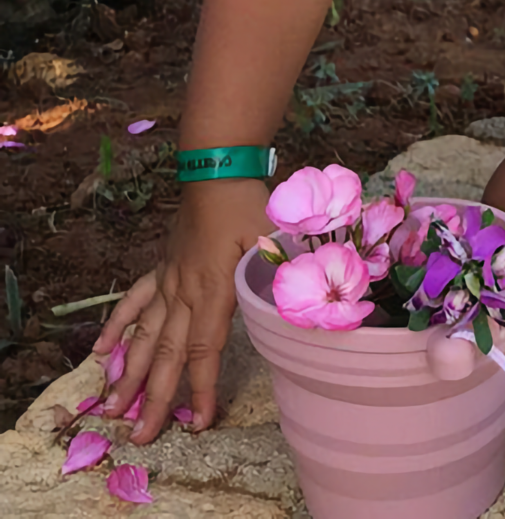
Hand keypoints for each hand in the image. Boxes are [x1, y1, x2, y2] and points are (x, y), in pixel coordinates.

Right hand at [93, 179, 272, 443]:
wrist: (216, 171)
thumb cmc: (247, 203)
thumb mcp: (271, 237)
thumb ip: (280, 271)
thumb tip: (302, 299)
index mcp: (213, 288)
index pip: (203, 349)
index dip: (201, 387)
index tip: (200, 421)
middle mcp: (184, 291)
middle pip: (167, 353)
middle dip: (155, 397)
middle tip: (141, 437)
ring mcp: (169, 280)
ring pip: (144, 334)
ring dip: (129, 373)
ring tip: (112, 408)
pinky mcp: (163, 267)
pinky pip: (134, 301)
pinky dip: (117, 326)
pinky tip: (100, 352)